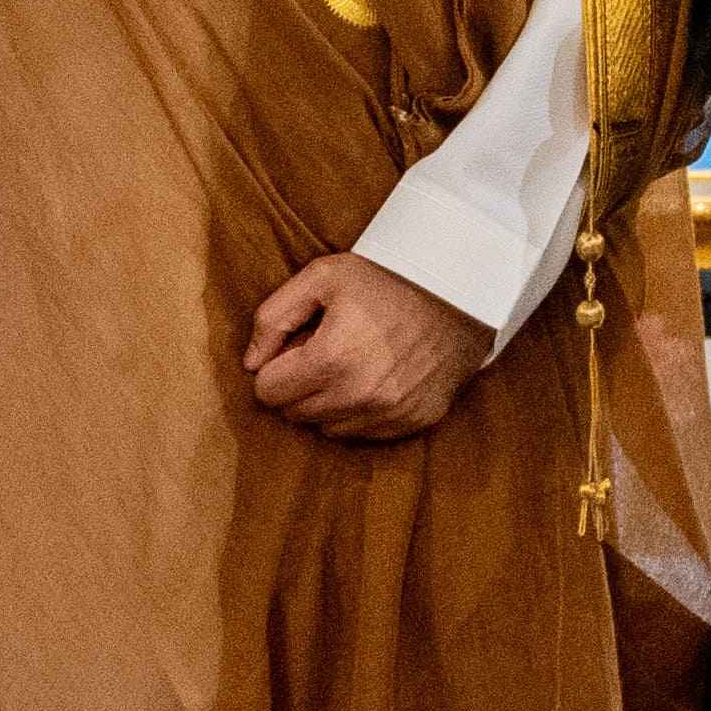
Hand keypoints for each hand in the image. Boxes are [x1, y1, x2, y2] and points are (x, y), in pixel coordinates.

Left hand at [240, 251, 486, 441]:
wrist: (460, 290)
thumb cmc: (385, 278)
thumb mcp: (321, 277)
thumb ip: (273, 317)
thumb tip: (250, 363)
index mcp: (331, 359)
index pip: (268, 392)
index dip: (275, 366)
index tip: (296, 347)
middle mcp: (360, 396)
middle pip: (294, 413)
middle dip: (299, 385)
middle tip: (324, 351)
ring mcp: (390, 413)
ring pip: (327, 428)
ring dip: (329, 402)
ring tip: (351, 362)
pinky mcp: (415, 421)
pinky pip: (364, 433)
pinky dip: (361, 412)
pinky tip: (376, 376)